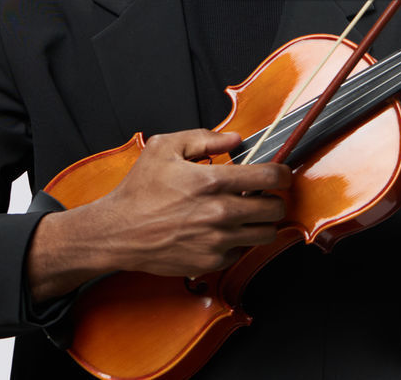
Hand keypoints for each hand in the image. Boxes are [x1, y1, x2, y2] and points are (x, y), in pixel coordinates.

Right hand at [27, 129, 290, 301]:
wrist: (117, 232)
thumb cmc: (139, 190)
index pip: (270, 177)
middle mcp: (219, 212)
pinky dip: (239, 242)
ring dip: (262, 222)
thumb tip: (235, 140)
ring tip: (247, 213)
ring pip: (265, 233)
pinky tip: (224, 231)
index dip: (283, 174)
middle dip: (274, 199)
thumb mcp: (164, 148)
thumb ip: (204, 138)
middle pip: (275, 208)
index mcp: (212, 181)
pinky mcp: (211, 261)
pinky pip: (242, 251)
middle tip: (263, 195)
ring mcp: (217, 240)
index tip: (281, 175)